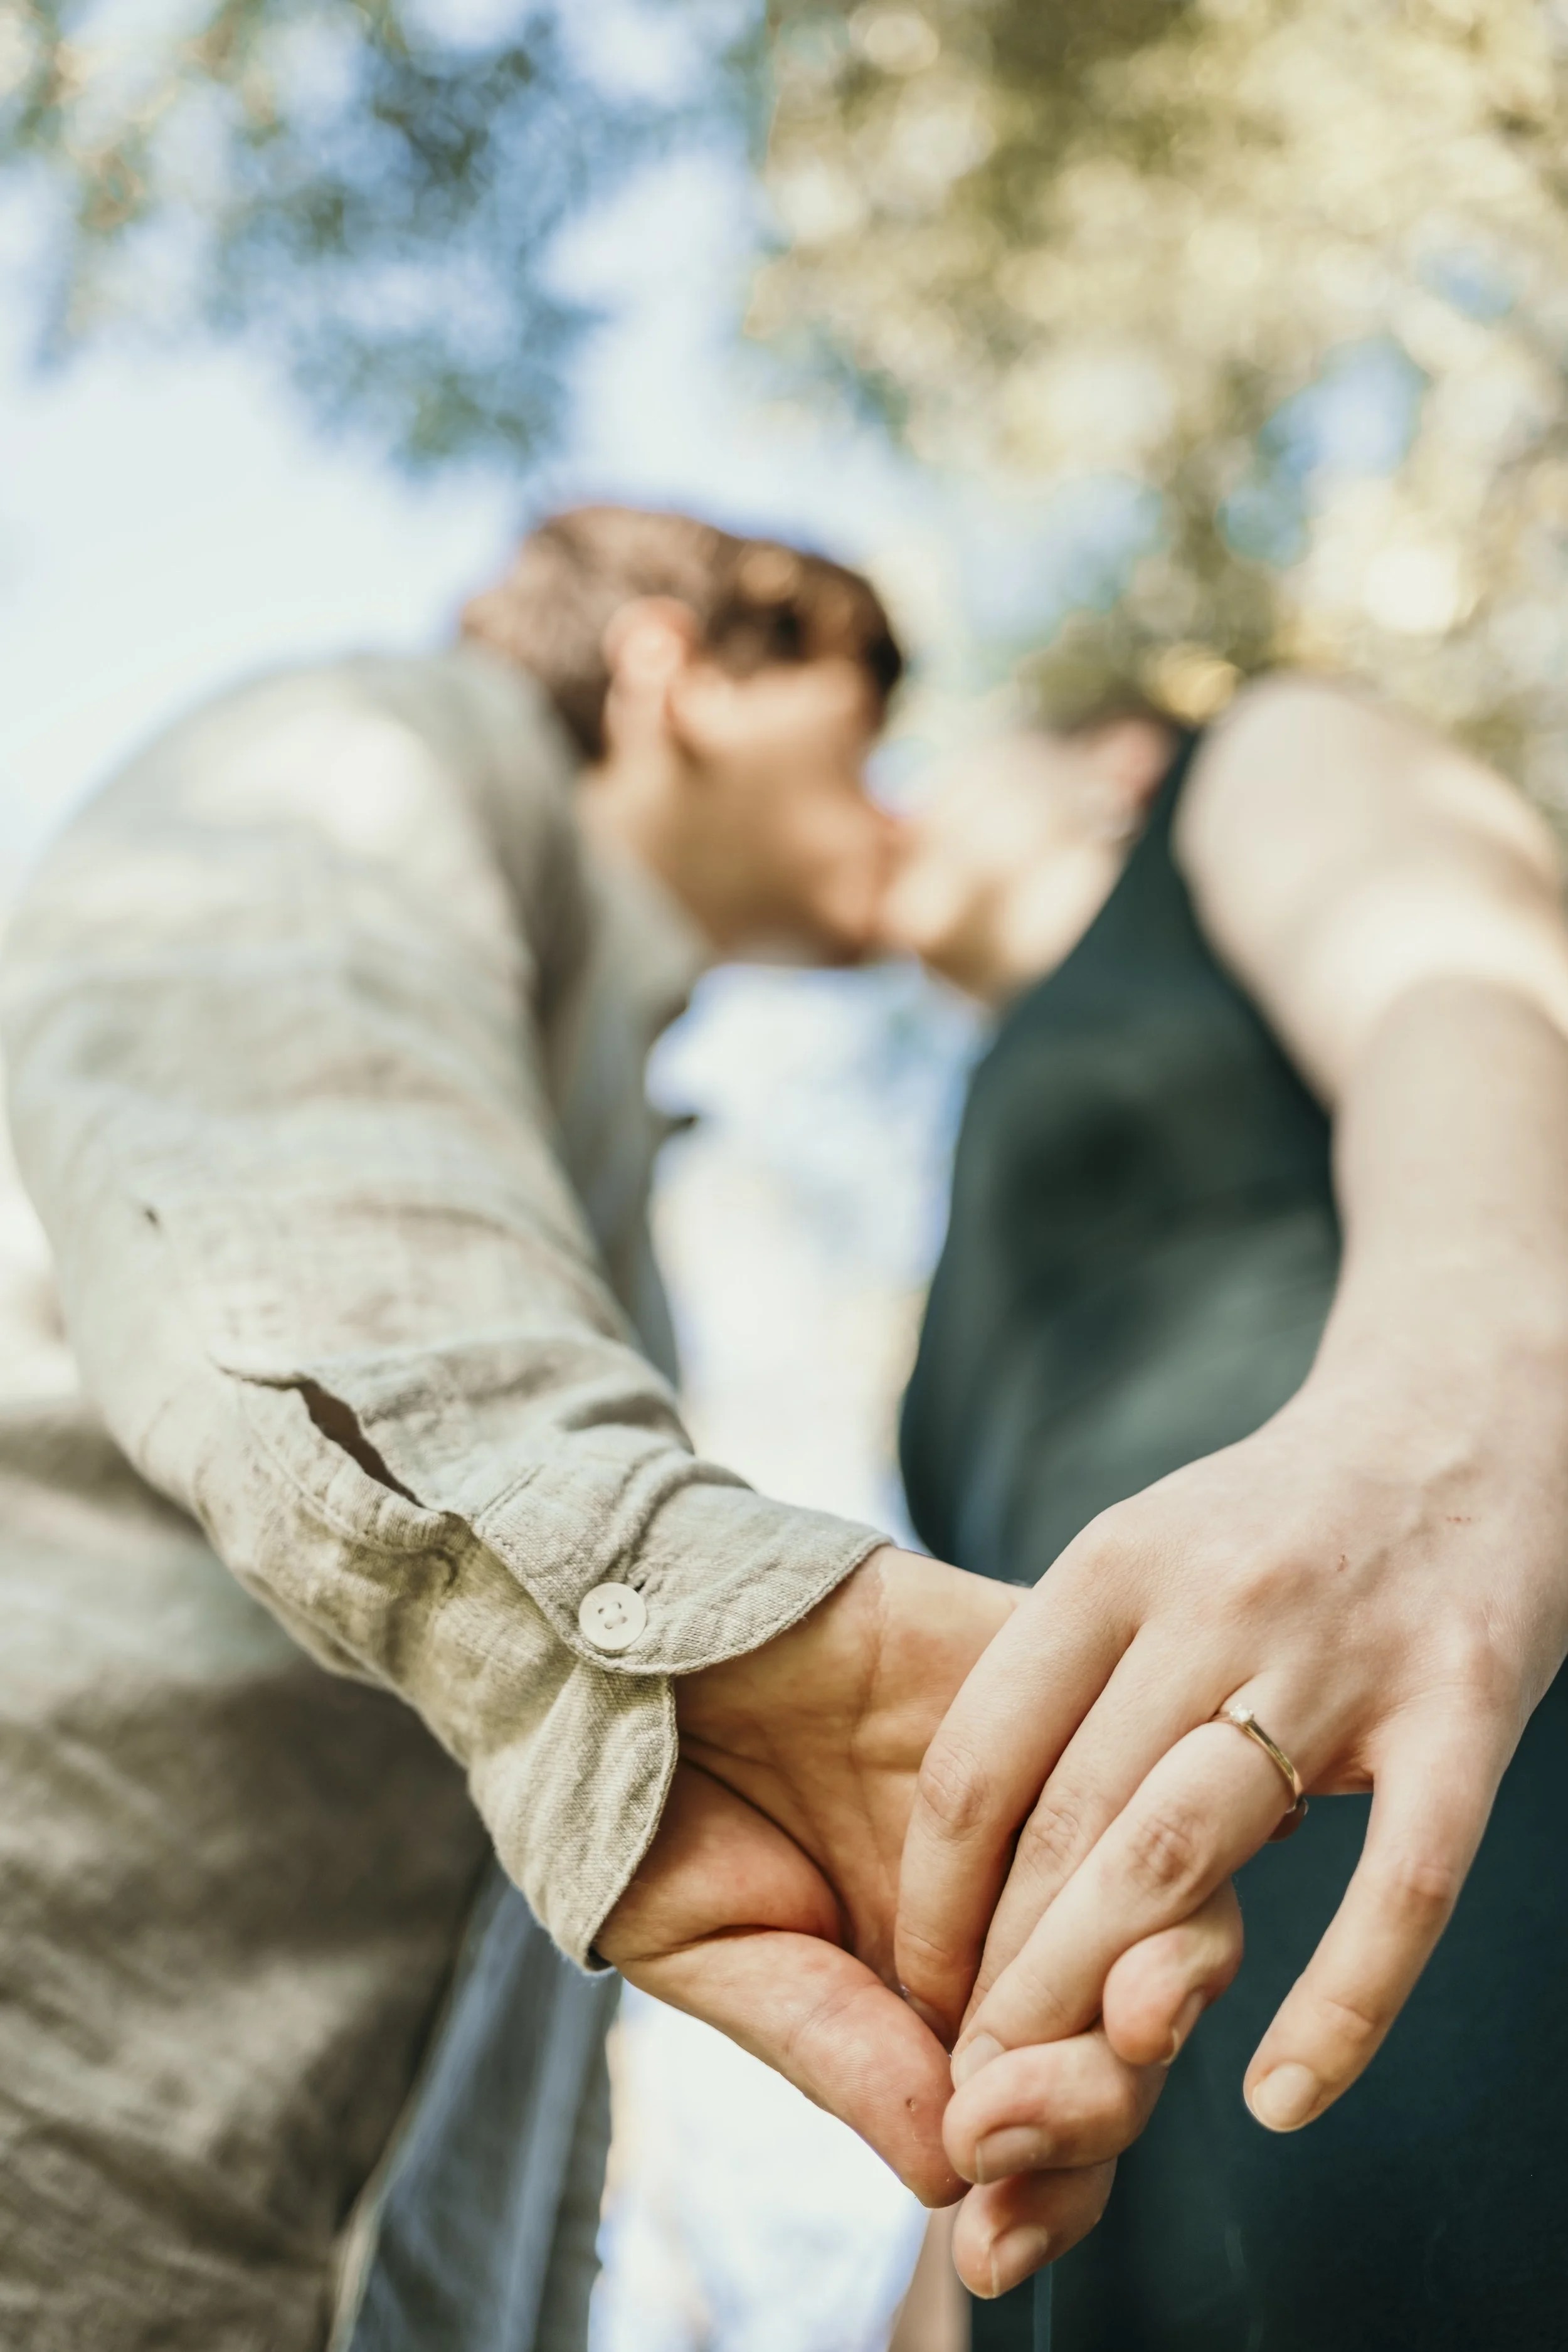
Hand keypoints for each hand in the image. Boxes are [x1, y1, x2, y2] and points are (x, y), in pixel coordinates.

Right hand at [598, 1543, 1241, 2253]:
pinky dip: (1144, 1808)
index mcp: (948, 1994)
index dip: (1045, 2193)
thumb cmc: (653, 1807)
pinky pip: (1138, 1743)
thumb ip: (838, 2048)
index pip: (1052, 2116)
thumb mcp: (719, 1956)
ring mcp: (1053, 1789)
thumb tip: (952, 2173)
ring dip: (1154, 1978)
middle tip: (1005, 2120)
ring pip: (1176, 1898)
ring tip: (1123, 2018)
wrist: (617, 1635)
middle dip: (1095, 2102)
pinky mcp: (1051, 1669)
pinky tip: (1152, 1855)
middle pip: (1132, 2029)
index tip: (992, 2247)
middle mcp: (1024, 1904)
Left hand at [899, 1364, 1567, 2166]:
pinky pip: (1402, 1882)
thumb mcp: (1149, 1555)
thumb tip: (970, 1862)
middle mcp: (1211, 1599)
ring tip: (1069, 2099)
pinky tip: (1284, 2098)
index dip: (936, 1894)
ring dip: (1114, 1994)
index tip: (916, 1989)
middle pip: (1071, 1821)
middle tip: (972, 2091)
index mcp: (1114, 1564)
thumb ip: (1069, 1680)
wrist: (1460, 1423)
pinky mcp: (1465, 1702)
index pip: (984, 1756)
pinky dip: (1341, 2003)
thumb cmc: (1275, 1519)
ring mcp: (1341, 1652)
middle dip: (1007, 1975)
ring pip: (1194, 1853)